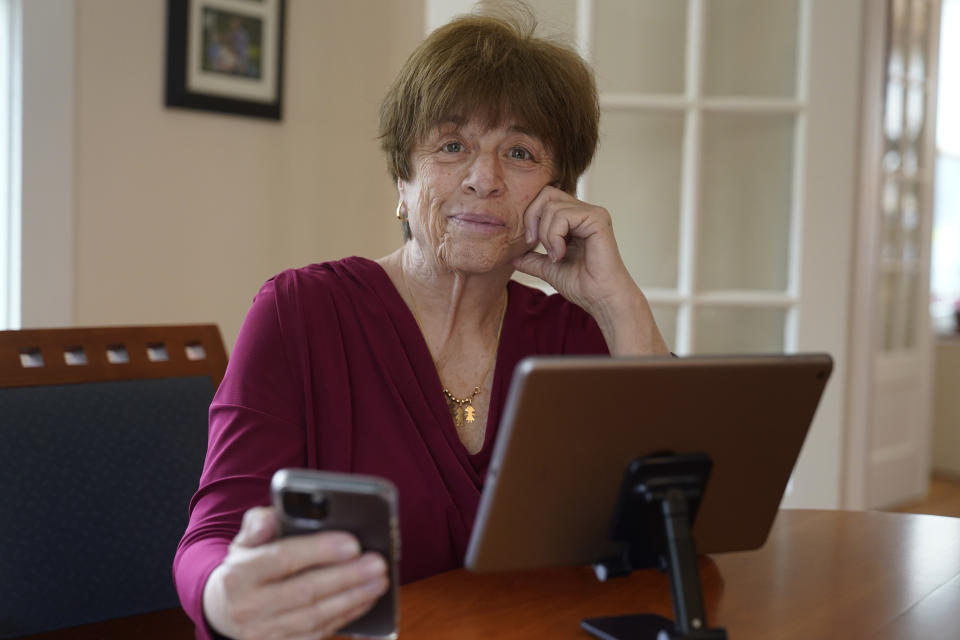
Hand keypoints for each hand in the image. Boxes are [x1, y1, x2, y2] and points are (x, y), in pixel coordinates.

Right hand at [203, 507, 388, 639]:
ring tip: (380, 580)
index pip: (282, 559)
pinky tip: (366, 599)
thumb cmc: (244, 565)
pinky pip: (318, 633)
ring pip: (315, 616)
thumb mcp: (244, 539)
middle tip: (378, 563)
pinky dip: (346, 616)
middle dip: (347, 577)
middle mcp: (248, 607)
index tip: (353, 543)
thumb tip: (278, 515)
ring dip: (353, 598)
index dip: (319, 551)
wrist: (223, 609)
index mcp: (238, 574)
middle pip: (305, 591)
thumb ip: (261, 523)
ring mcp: (263, 633)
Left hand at [513, 186, 668, 355]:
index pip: (545, 199)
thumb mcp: (549, 270)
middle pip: (546, 193)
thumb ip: (533, 260)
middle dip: (532, 217)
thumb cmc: (582, 286)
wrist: (600, 299)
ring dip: (545, 234)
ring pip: (552, 205)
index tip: (530, 243)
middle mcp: (585, 212)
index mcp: (575, 220)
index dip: (531, 216)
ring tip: (555, 255)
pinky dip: (555, 235)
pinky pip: (564, 215)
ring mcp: (593, 213)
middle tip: (534, 243)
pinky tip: (561, 254)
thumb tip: (513, 257)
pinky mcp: (597, 219)